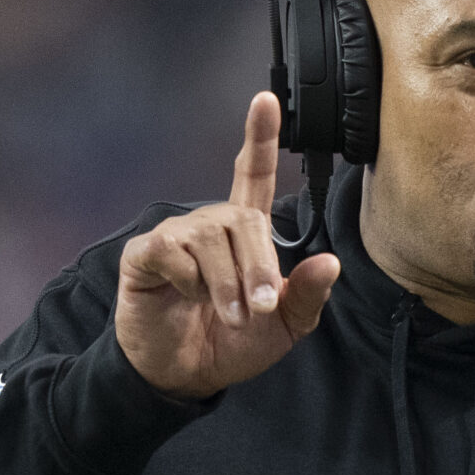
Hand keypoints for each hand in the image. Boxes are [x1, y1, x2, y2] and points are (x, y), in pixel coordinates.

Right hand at [115, 92, 341, 399]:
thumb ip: (306, 296)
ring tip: (228, 314)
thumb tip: (330, 263)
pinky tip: (184, 295)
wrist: (184, 376)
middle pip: (243, 220)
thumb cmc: (233, 344)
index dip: (259, 138)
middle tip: (259, 308)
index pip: (253, 175)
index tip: (267, 99)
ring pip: (209, 238)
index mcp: (244, 235)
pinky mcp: (144, 255)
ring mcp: (176, 237)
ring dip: (226, 283)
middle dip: (257, 267)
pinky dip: (187, 279)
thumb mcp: (283, 328)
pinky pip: (170, 250)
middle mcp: (210, 226)